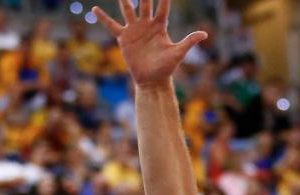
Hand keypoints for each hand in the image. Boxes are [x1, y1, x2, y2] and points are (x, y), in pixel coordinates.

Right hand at [93, 0, 207, 87]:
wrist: (152, 81)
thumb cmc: (166, 68)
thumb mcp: (178, 53)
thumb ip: (189, 41)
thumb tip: (205, 34)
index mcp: (160, 26)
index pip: (163, 6)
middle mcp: (146, 24)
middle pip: (144, 2)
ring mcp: (134, 29)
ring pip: (128, 9)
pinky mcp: (124, 38)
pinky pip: (112, 26)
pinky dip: (103, 18)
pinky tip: (94, 9)